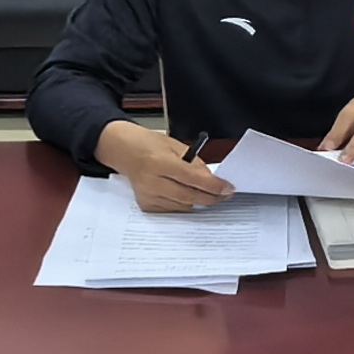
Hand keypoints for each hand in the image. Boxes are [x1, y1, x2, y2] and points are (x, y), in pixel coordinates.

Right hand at [99, 121, 233, 213]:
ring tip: (204, 191)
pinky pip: (173, 209)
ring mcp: (148, 196)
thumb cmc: (149, 145)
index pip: (192, 178)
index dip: (213, 186)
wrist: (124, 151)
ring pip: (183, 205)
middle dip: (211, 197)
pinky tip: (184, 192)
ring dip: (197, 199)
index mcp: (159, 162)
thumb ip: (195, 164)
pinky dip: (183, 203)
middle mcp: (152, 182)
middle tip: (224, 194)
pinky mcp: (146, 205)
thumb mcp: (175, 146)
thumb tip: (212, 181)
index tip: (228, 188)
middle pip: (189, 196)